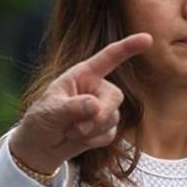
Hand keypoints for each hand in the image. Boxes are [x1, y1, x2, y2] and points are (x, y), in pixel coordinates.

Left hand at [9, 33, 152, 173]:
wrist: (39, 147)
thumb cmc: (40, 121)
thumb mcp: (50, 111)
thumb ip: (72, 107)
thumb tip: (95, 106)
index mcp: (82, 74)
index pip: (108, 58)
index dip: (128, 47)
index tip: (147, 39)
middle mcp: (96, 88)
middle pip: (115, 96)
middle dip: (100, 114)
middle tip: (78, 127)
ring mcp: (102, 108)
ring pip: (113, 118)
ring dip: (91, 130)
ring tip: (69, 130)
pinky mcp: (105, 127)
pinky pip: (110, 134)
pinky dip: (93, 140)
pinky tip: (76, 138)